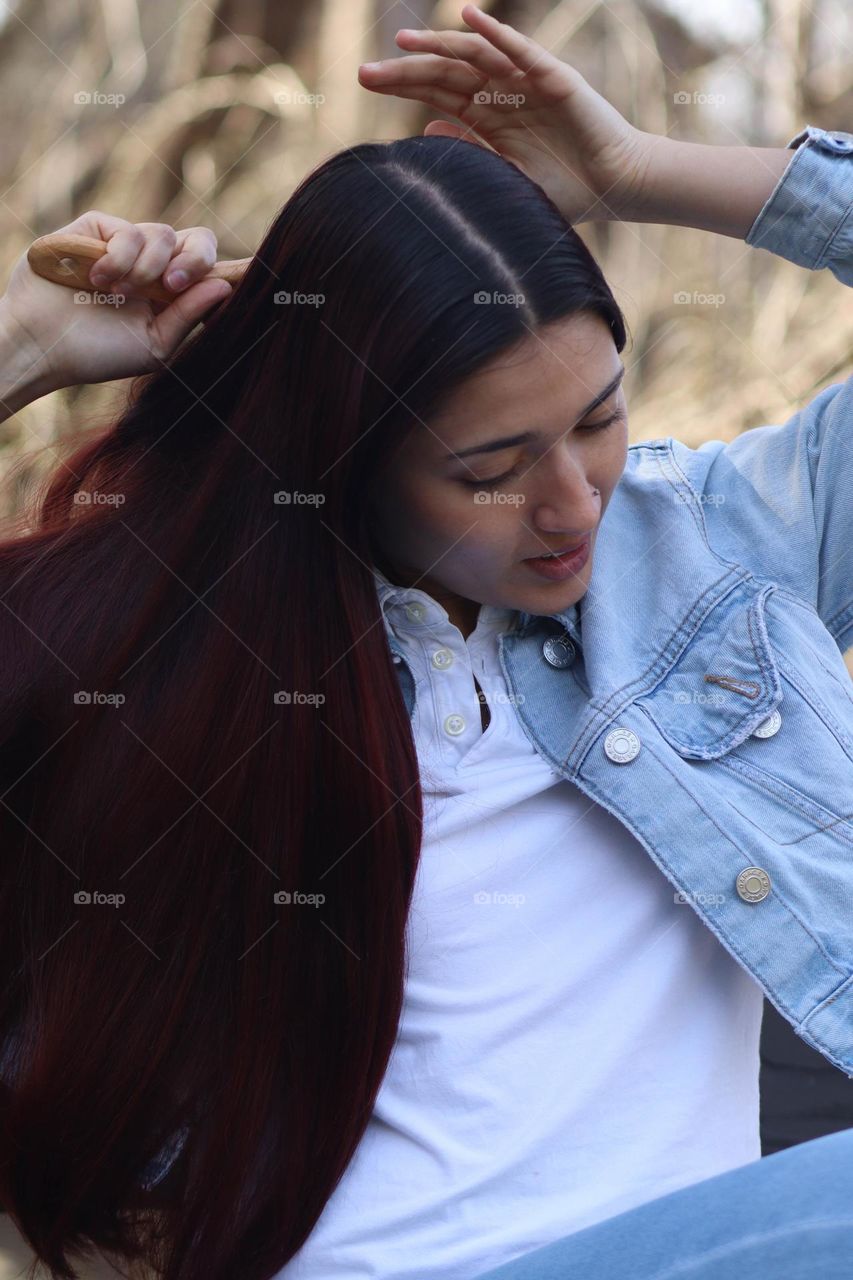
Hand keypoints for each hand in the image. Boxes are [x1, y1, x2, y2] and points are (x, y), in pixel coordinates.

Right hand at [0, 210, 233, 397]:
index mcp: (173, 293)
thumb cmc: (98, 354)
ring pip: (163, 233)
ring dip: (146, 267)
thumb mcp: (155, 345)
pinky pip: (128, 229)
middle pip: (199, 239)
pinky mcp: (97, 229)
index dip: (234, 268)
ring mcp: (126, 244)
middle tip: (171, 286)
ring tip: (120, 293)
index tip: (254, 274)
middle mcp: (155, 264)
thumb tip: (224, 286)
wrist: (44, 346)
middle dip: (193, 260)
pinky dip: (119, 257)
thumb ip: (188, 316)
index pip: (211, 269)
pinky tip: (100, 282)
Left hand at [358, 2, 654, 225]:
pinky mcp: (554, 78)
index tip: (365, 81)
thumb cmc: (563, 190)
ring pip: (475, 56)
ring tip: (404, 41)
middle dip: (405, 71)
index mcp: (485, 118)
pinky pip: (520, 51)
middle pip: (445, 73)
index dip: (401, 84)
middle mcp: (500, 94)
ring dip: (440, 45)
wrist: (613, 187)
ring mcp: (526, 82)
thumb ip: (468, 152)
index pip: (435, 94)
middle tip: (365, 73)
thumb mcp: (505, 177)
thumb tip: (426, 130)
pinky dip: (496, 32)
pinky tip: (469, 17)